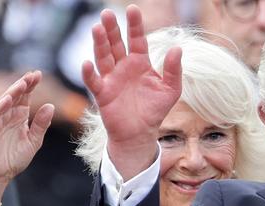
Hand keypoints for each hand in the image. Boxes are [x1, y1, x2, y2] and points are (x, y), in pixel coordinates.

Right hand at [0, 71, 53, 184]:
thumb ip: (42, 124)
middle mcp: (8, 116)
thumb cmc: (15, 158)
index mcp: (19, 117)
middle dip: (24, 84)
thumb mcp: (34, 141)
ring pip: (4, 102)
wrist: (1, 174)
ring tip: (22, 83)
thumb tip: (51, 106)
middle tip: (33, 75)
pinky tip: (7, 99)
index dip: (31, 86)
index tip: (39, 74)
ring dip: (13, 92)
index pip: (25, 97)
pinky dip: (0, 107)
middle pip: (15, 96)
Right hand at [82, 4, 181, 174]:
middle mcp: (123, 66)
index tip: (133, 9)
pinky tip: (87, 62)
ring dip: (100, 44)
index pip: (137, 39)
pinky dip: (89, 72)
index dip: (135, 25)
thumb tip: (177, 48)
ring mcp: (111, 78)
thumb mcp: (171, 90)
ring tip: (97, 28)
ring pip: (103, 57)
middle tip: (107, 13)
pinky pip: (93, 80)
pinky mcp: (102, 93)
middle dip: (112, 29)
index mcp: (140, 62)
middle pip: (116, 44)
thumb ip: (174, 70)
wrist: (140, 133)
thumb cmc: (155, 110)